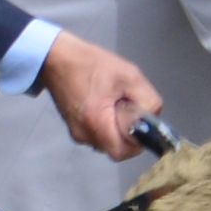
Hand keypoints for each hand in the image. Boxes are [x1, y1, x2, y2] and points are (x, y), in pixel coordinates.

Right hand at [41, 33, 163, 156]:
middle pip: (115, 148)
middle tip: (128, 109)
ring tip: (115, 103)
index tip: (140, 124)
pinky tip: (105, 105)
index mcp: (96, 123)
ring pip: (107, 142)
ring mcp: (77, 133)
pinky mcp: (74, 128)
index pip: (122, 152)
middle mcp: (84, 135)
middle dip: (128, 134)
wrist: (57, 58)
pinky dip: (106, 125)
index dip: (136, 143)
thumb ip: (147, 101)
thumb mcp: (130, 76)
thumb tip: (152, 120)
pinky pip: (97, 134)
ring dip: (116, 129)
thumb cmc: (93, 64)